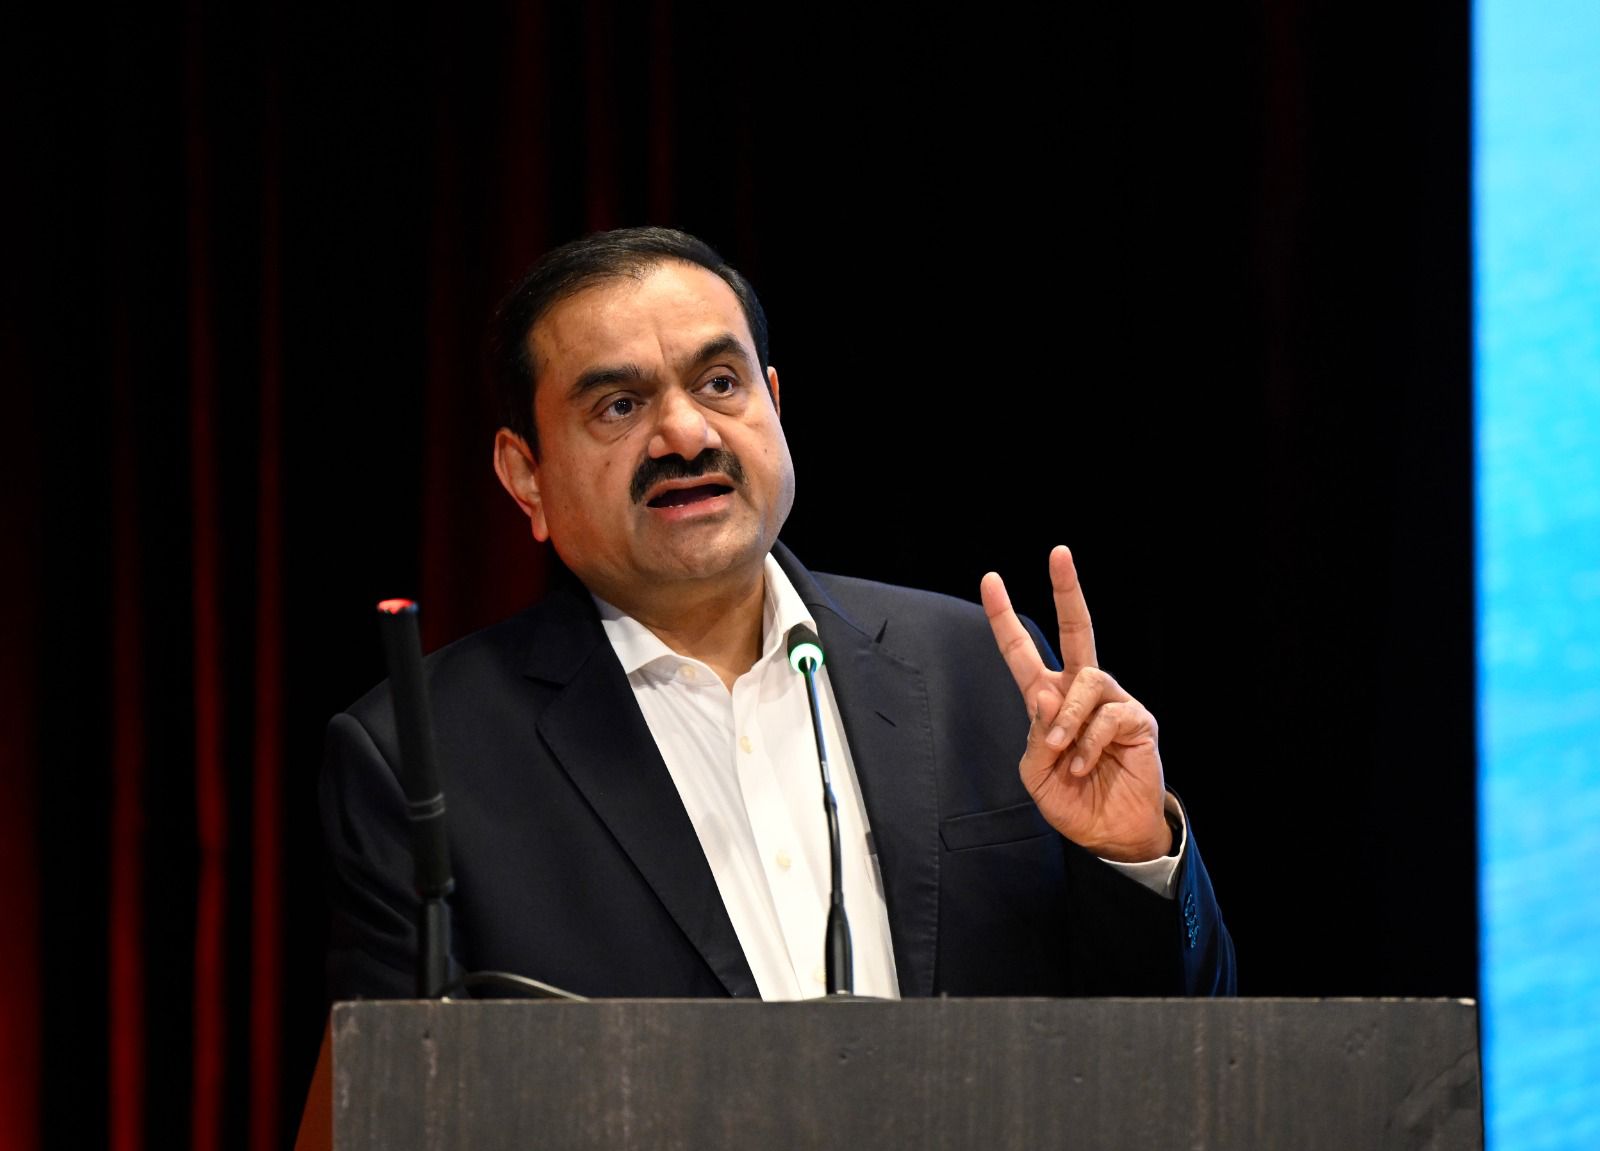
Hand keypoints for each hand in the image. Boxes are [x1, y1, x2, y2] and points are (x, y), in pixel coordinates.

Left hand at [980, 546, 1171, 861]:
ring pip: (1085, 683)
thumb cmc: (1072, 801)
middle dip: (1067, 590)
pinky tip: (1085, 765)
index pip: (1022, 652)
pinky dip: (1088, 743)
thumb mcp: (1036, 773)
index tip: (991, 580)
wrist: (1110, 834)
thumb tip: (1045, 693)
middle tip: (1058, 554)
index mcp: (1047, 700)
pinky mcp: (1136, 720)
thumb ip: (1035, 735)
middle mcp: (1080, 692)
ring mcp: (1111, 702)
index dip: (1004, 618)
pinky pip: (1107, 716)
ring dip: (1066, 721)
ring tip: (1063, 755)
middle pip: (1077, 630)